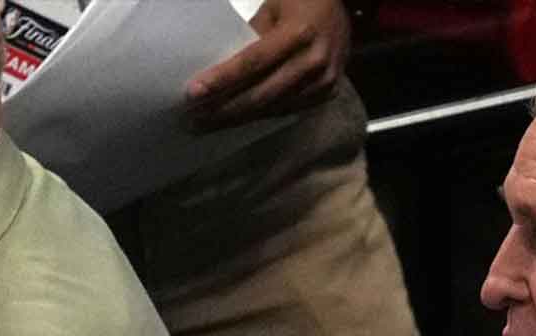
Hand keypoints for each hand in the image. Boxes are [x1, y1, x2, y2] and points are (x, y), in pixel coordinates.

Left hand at [185, 0, 350, 131]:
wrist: (342, 11)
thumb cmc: (302, 1)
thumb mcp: (273, 7)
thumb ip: (252, 36)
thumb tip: (221, 66)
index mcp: (299, 33)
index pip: (254, 62)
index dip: (223, 78)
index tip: (193, 92)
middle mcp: (314, 61)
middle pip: (262, 93)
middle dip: (225, 108)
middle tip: (194, 119)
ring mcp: (324, 81)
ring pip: (275, 107)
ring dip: (239, 118)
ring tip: (209, 124)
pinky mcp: (328, 93)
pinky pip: (289, 109)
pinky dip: (261, 116)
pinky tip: (239, 121)